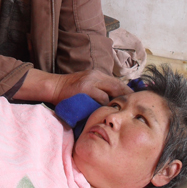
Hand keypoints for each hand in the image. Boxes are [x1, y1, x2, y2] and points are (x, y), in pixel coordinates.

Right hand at [16, 69, 131, 105]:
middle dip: (125, 98)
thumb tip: (116, 100)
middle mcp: (95, 75)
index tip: (133, 102)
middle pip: (118, 85)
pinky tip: (103, 112)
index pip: (118, 82)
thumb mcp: (87, 84)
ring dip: (114, 103)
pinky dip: (104, 106)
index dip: (127, 92)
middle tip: (130, 109)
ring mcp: (90, 81)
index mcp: (97, 74)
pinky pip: (101, 98)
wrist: (53, 87)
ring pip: (111, 92)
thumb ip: (99, 88)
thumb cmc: (70, 91)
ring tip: (117, 113)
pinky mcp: (84, 88)